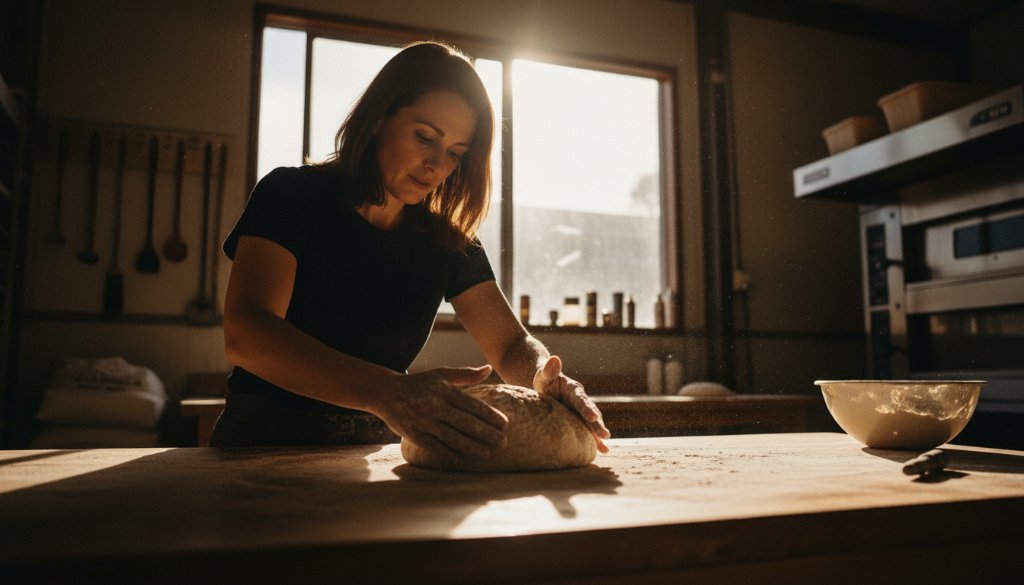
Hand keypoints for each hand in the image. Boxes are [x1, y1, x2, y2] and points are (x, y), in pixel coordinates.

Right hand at [376, 365, 507, 461]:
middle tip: (503, 443)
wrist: (385, 392)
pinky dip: (451, 455)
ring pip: (453, 437)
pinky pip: (436, 447)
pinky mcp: (414, 435)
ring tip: (488, 454)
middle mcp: (435, 405)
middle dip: (487, 434)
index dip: (490, 416)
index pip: (472, 405)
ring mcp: (424, 421)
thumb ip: (465, 374)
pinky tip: (465, 460)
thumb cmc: (418, 384)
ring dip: (472, 447)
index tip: (505, 425)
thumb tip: (488, 369)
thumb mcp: (440, 374)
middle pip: (466, 423)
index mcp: (444, 390)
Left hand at [533, 356, 610, 452]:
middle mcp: (580, 401)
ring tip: (605, 447)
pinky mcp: (578, 420)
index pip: (580, 399)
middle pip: (590, 413)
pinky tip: (603, 451)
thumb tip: (554, 358)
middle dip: (597, 425)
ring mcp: (580, 412)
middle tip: (605, 435)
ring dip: (598, 435)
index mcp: (573, 390)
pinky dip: (595, 440)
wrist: (547, 385)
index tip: (593, 417)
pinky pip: (587, 431)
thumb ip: (548, 369)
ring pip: (592, 424)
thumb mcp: (544, 374)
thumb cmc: (544, 380)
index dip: (587, 408)